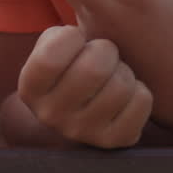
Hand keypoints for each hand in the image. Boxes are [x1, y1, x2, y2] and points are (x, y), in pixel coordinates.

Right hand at [17, 24, 153, 148]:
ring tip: (114, 74)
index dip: (70, 38)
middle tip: (103, 54)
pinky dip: (140, 90)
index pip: (50, 59)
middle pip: (93, 69)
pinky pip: (142, 101)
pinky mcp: (114, 141)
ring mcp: (83, 132)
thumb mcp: (51, 47)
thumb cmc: (68, 64)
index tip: (76, 39)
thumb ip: (59, 36)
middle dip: (105, 50)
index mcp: (30, 90)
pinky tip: (126, 94)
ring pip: (121, 85)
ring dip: (124, 70)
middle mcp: (52, 116)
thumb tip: (79, 31)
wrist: (78, 107)